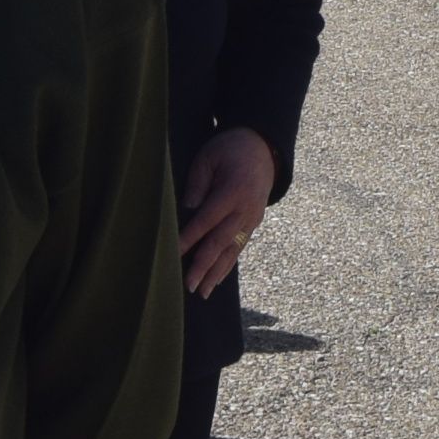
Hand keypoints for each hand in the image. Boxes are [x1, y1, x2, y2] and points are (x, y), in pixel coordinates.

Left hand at [179, 127, 277, 296]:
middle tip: (189, 286)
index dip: (189, 239)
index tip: (174, 254)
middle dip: (203, 265)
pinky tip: (216, 278)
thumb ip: (198, 184)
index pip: (206, 220)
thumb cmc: (229, 149)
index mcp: (233, 191)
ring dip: (216, 272)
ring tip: (203, 292)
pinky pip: (239, 247)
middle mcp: (245, 209)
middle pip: (221, 241)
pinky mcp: (255, 222)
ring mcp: (253, 218)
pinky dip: (228, 264)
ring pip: (232, 250)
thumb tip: (187, 210)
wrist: (264, 147)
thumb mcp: (208, 157)